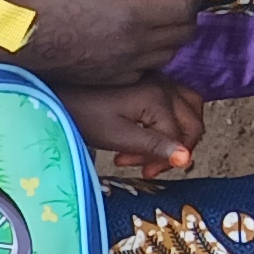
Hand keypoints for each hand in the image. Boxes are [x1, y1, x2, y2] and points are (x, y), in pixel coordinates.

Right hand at [10, 0, 207, 84]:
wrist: (14, 44)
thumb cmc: (44, 4)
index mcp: (131, 16)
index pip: (184, 6)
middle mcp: (134, 46)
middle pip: (184, 32)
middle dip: (188, 10)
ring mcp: (123, 67)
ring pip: (169, 52)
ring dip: (173, 32)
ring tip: (160, 13)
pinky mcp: (111, 79)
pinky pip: (147, 68)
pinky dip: (153, 52)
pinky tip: (137, 38)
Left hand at [52, 75, 203, 177]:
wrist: (61, 93)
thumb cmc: (84, 115)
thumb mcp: (118, 137)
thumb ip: (153, 147)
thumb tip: (186, 159)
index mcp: (158, 98)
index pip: (179, 138)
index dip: (162, 161)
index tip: (142, 172)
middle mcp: (166, 86)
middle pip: (192, 124)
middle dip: (174, 151)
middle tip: (147, 167)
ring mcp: (161, 81)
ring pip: (190, 109)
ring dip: (179, 134)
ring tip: (153, 152)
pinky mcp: (153, 81)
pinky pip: (178, 100)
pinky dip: (173, 120)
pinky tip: (150, 133)